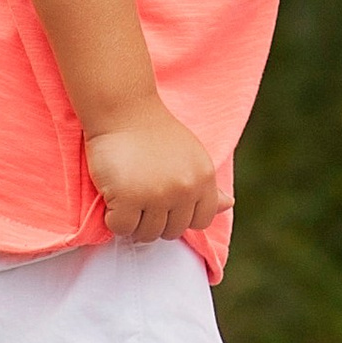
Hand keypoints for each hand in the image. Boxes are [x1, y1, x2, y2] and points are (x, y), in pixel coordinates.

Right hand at [85, 101, 222, 243]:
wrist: (124, 109)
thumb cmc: (154, 132)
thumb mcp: (191, 155)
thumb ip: (207, 185)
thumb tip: (228, 205)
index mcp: (204, 178)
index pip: (201, 221)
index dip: (180, 216)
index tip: (165, 201)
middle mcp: (185, 189)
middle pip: (171, 232)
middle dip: (154, 220)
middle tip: (140, 195)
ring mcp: (157, 195)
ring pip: (146, 233)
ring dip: (133, 221)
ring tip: (126, 194)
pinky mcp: (128, 198)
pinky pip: (121, 227)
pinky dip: (113, 218)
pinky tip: (113, 196)